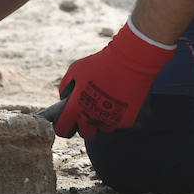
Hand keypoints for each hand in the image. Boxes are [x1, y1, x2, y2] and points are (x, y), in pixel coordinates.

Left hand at [51, 22, 174, 138]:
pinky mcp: (126, 121)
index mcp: (76, 107)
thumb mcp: (76, 69)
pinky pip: (117, 123)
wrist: (131, 61)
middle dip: (84, 125)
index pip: (62, 129)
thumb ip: (65, 86)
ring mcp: (110, 121)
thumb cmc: (101, 63)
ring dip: (102, 120)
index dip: (63, 125)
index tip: (68, 120)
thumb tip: (65, 98)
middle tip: (89, 111)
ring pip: (102, 129)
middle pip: (84, 133)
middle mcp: (92, 118)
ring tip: (106, 102)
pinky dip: (116, 115)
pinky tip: (119, 100)